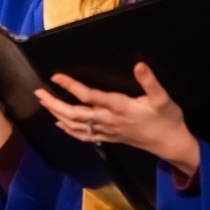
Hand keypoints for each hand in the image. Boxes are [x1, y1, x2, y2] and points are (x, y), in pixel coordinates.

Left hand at [35, 63, 200, 177]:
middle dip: (54, 103)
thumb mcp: (163, 99)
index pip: (89, 96)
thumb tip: (139, 65)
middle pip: (75, 114)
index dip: (71, 86)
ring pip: (76, 126)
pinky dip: (69, 130)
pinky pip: (84, 136)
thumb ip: (150, 82)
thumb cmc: (167, 119)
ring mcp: (107, 131)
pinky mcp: (108, 138)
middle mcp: (109, 120)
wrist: (171, 144)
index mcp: (120, 107)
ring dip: (57, 114)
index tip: (56, 76)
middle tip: (38, 92)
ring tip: (43, 103)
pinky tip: (59, 124)